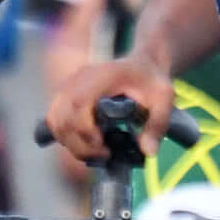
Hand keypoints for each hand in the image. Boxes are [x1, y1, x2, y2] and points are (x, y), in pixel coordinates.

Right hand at [46, 55, 175, 162]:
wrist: (143, 64)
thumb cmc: (151, 80)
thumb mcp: (164, 98)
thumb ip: (158, 124)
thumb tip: (148, 152)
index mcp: (102, 75)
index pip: (79, 103)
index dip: (85, 130)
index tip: (103, 146)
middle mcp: (80, 78)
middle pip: (63, 116)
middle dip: (79, 144)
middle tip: (103, 155)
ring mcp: (69, 85)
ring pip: (55, 119)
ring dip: (70, 142)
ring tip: (95, 151)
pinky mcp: (65, 94)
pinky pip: (54, 118)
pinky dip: (64, 135)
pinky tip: (84, 143)